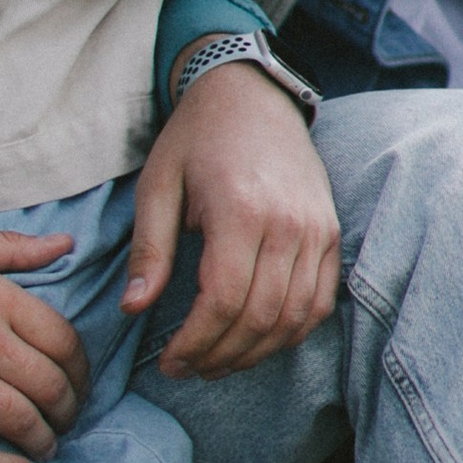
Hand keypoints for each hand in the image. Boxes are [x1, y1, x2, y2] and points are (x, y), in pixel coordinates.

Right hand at [0, 222, 85, 462]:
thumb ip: (10, 248)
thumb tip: (65, 244)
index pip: (63, 339)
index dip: (80, 367)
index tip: (77, 380)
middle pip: (51, 384)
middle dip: (68, 408)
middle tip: (65, 417)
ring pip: (22, 422)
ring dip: (44, 440)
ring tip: (45, 446)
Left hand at [124, 57, 338, 376]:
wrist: (252, 93)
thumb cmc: (196, 138)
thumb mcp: (157, 185)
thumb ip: (150, 250)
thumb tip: (132, 308)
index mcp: (240, 210)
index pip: (222, 302)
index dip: (195, 343)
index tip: (171, 362)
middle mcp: (287, 224)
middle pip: (259, 318)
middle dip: (220, 356)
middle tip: (188, 369)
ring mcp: (317, 230)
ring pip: (293, 319)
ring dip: (255, 353)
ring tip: (218, 363)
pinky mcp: (330, 234)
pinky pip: (319, 303)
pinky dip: (291, 332)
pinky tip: (258, 342)